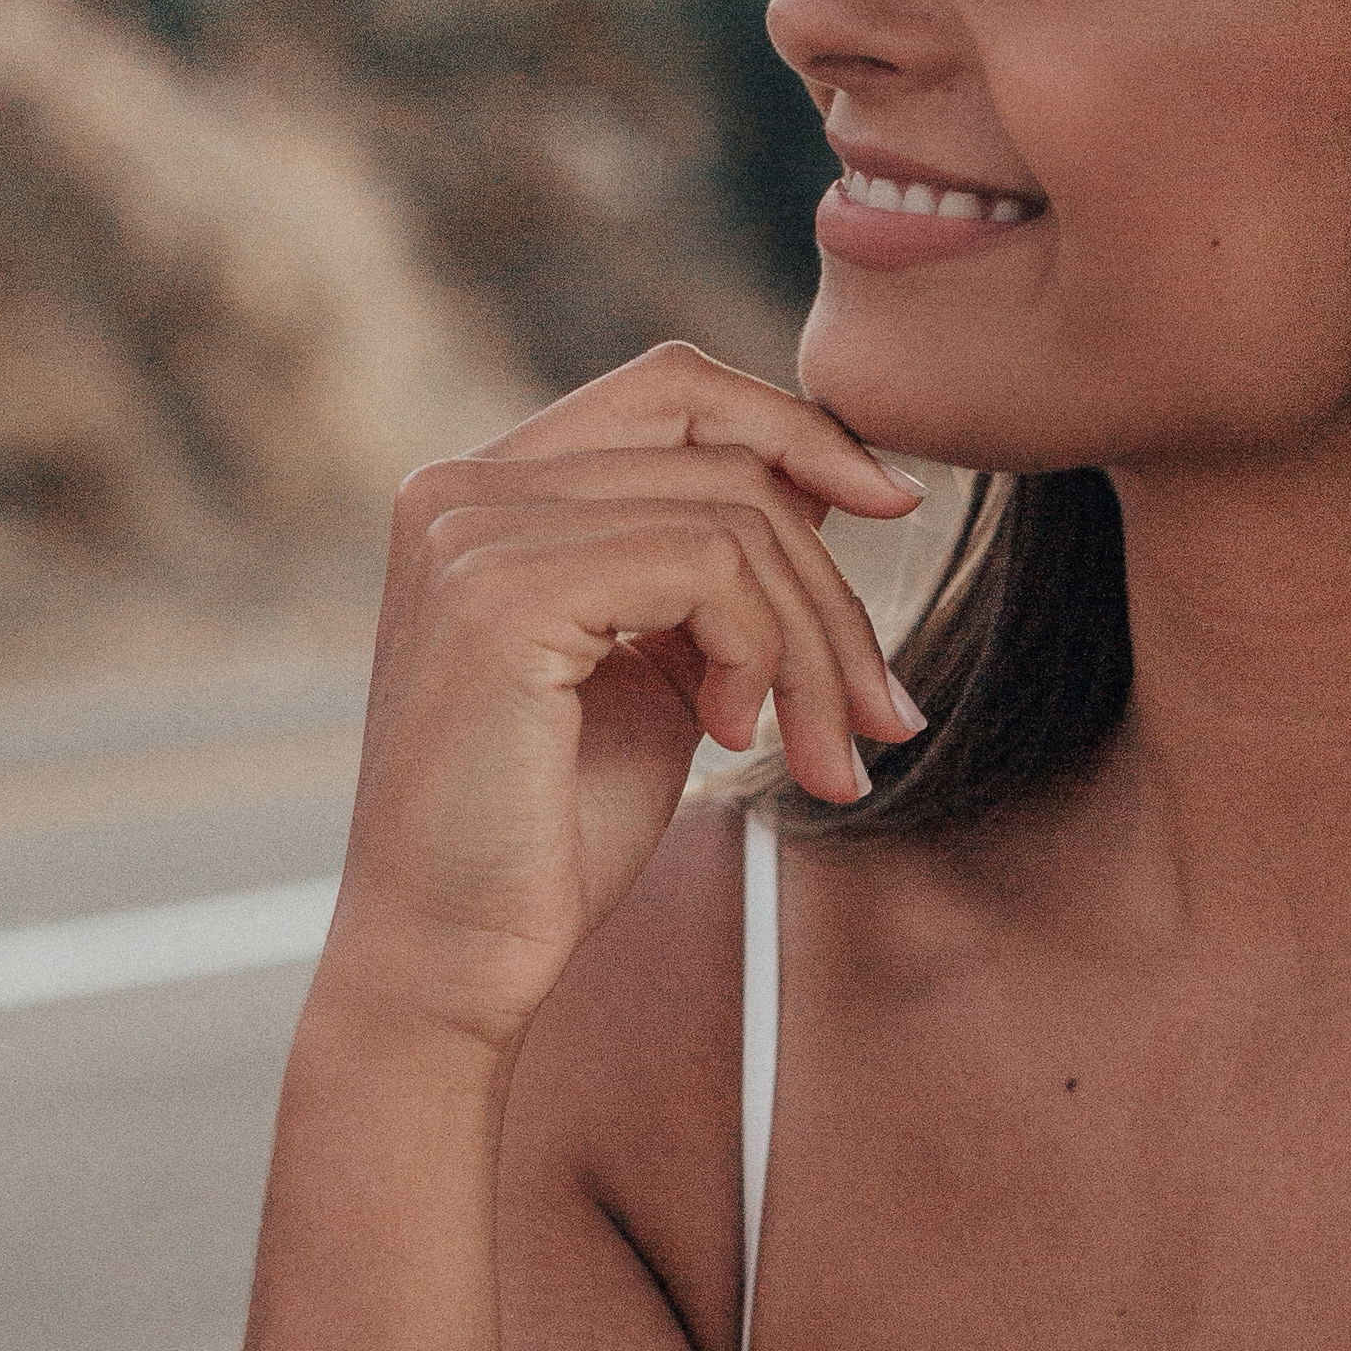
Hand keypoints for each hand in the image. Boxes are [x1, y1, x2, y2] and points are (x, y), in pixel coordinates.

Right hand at [320, 344, 927, 1054]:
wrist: (454, 960)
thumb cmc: (551, 834)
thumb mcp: (659, 671)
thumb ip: (713, 569)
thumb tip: (829, 478)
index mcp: (483, 493)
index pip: (673, 390)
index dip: (797, 429)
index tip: (896, 502)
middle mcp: (458, 487)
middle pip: (724, 457)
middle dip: (832, 587)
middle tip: (884, 713)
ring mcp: (469, 531)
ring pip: (735, 517)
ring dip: (816, 648)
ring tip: (826, 754)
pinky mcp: (499, 592)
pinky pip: (708, 566)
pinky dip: (760, 653)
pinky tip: (731, 738)